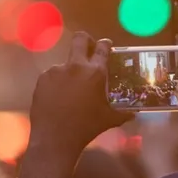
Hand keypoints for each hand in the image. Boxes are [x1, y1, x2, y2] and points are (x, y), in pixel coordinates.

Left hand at [29, 31, 133, 155]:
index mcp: (95, 72)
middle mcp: (76, 66)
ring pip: (66, 62)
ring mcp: (56, 70)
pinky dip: (57, 83)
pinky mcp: (43, 78)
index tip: (106, 45)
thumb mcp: (109, 120)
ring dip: (71, 71)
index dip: (105, 44)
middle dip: (86, 40)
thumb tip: (134, 114)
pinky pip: (53, 75)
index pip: (102, 48)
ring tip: (71, 90)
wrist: (54, 138)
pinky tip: (58, 97)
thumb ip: (123, 114)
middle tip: (89, 50)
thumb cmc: (86, 127)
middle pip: (80, 39)